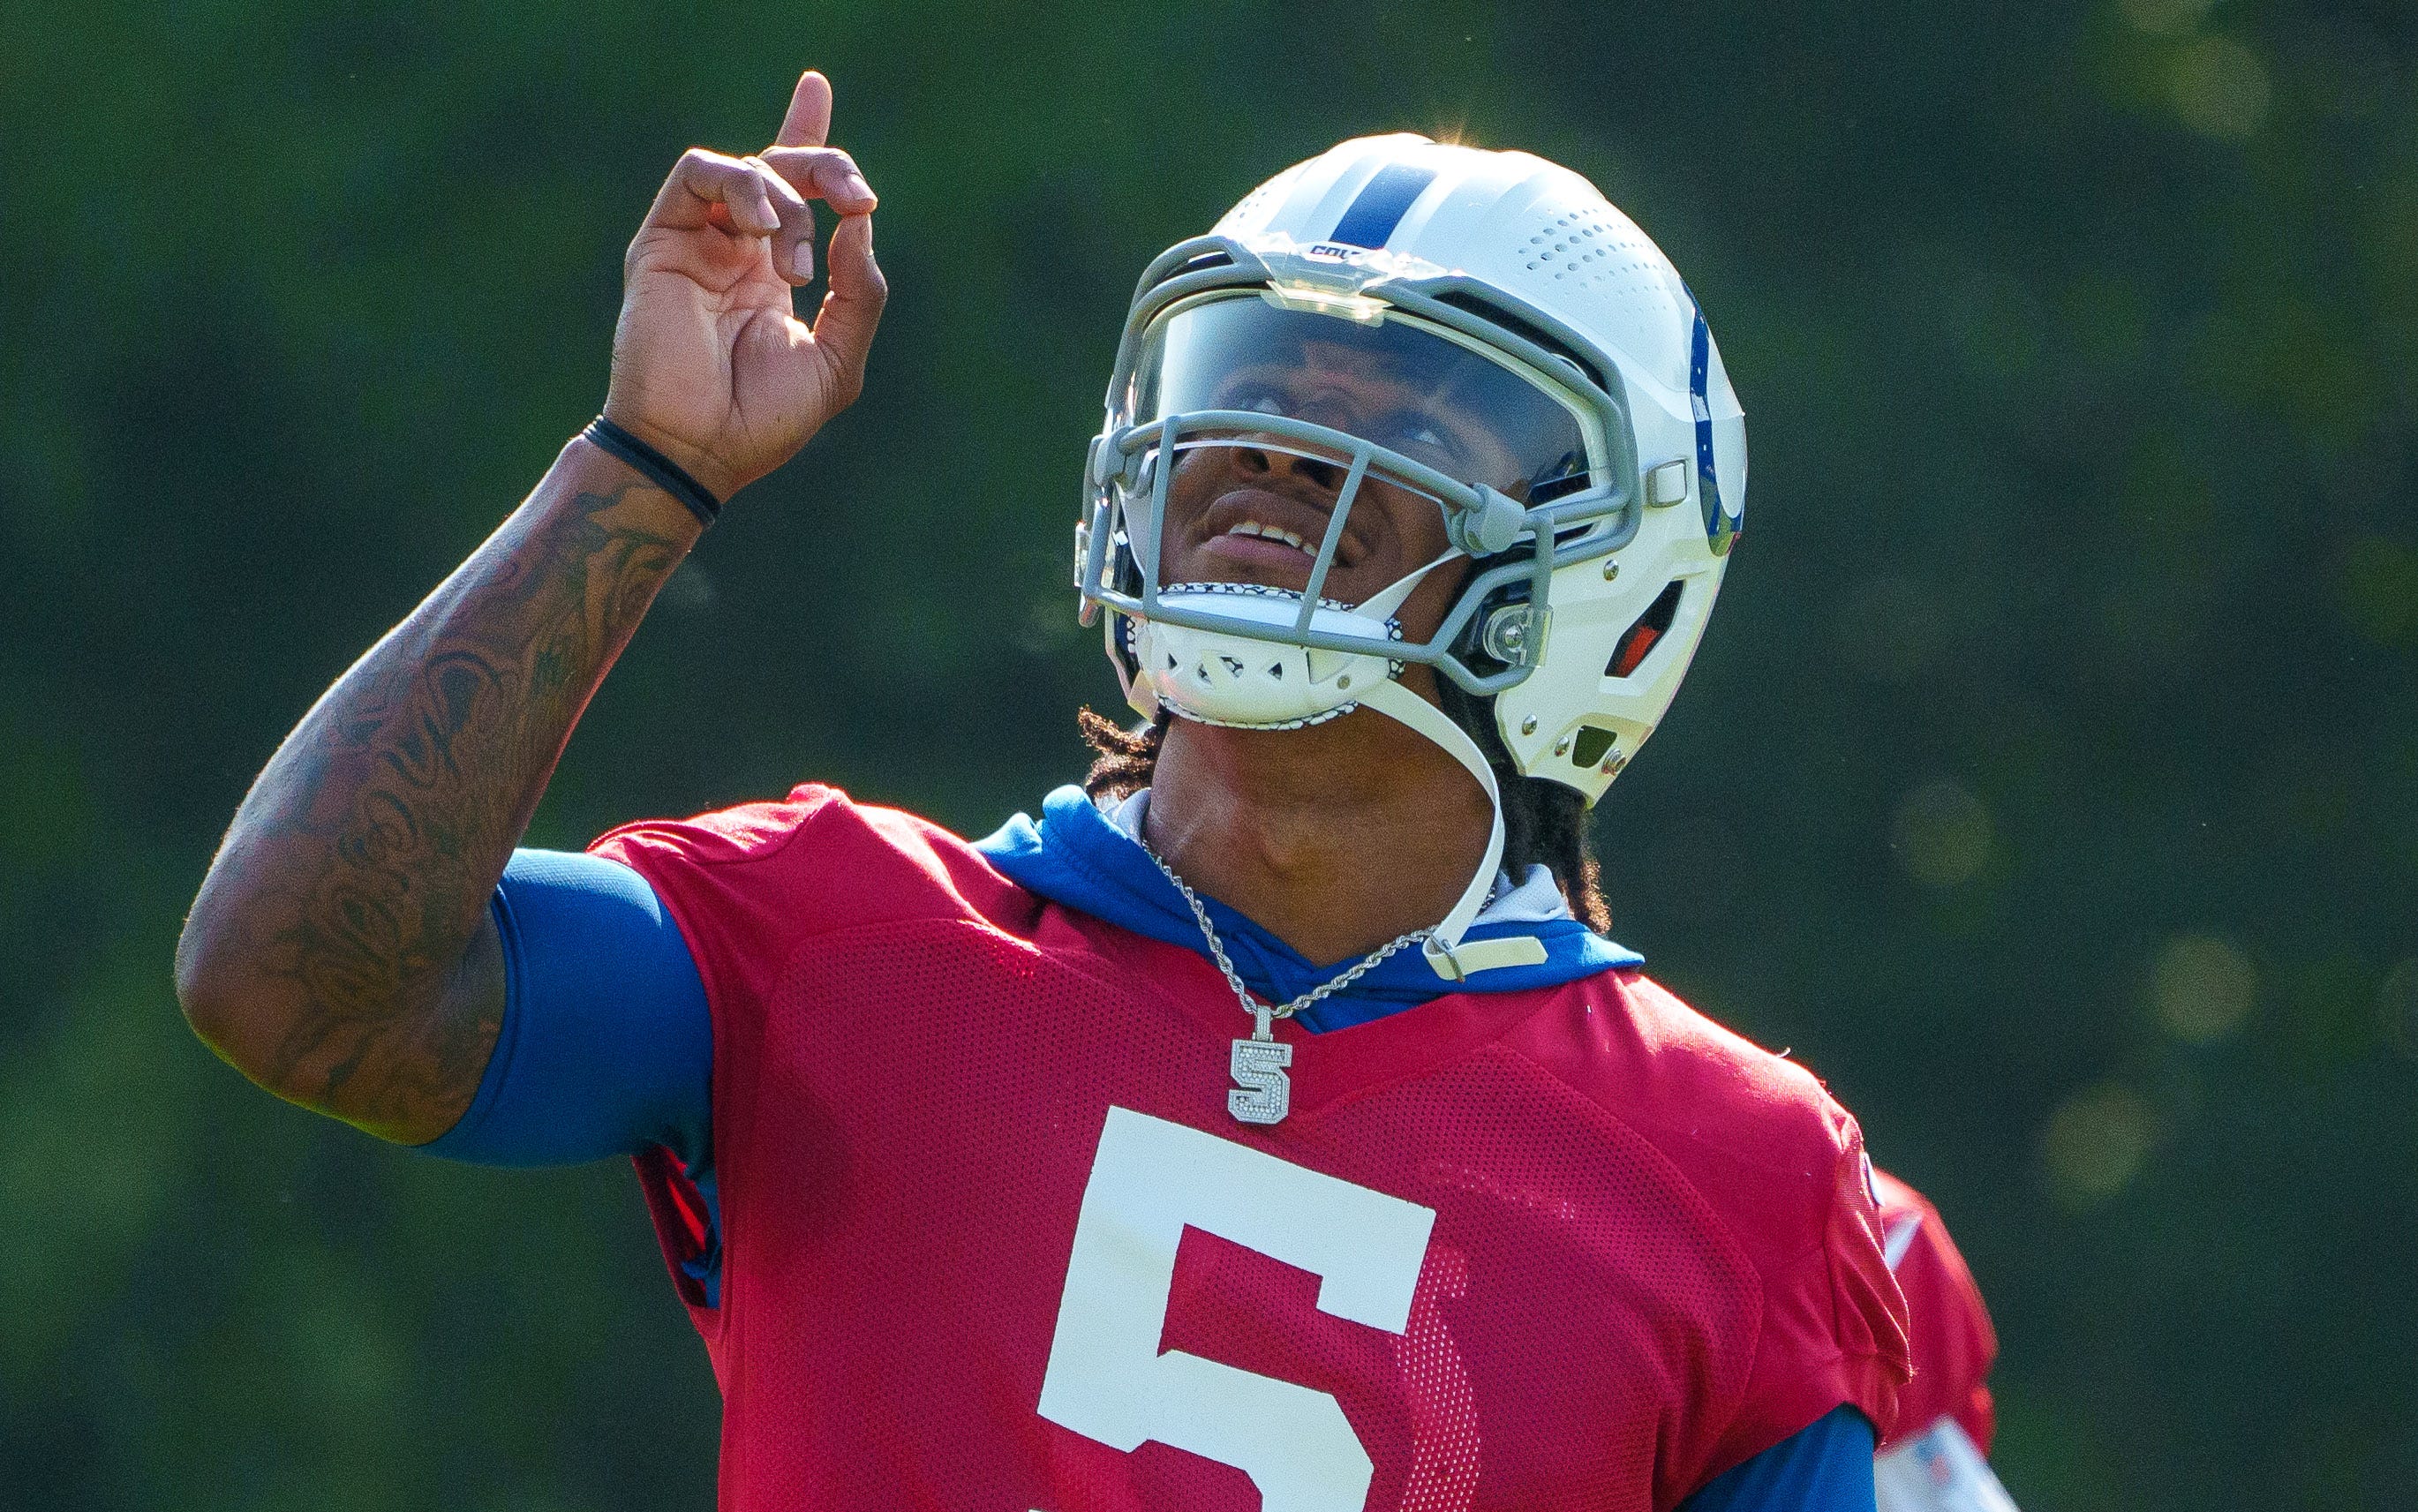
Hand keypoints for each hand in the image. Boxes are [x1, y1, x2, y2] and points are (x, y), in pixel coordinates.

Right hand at [602, 70, 885, 501]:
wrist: (696, 449)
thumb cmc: (762, 420)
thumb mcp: (837, 359)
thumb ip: (860, 291)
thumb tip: (860, 221)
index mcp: (774, 274)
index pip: (792, 191)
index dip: (808, 139)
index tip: (815, 86)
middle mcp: (737, 251)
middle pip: (782, 167)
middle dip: (827, 165)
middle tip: (857, 197)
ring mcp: (698, 243)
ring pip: (747, 168)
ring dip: (787, 200)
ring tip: (797, 264)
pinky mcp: (662, 240)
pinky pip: (699, 174)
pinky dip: (741, 186)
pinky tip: (764, 233)